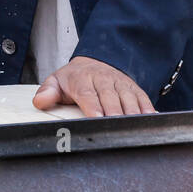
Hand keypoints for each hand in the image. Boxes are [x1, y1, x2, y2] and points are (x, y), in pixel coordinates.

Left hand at [33, 55, 156, 116]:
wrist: (94, 62)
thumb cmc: (74, 79)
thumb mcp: (56, 81)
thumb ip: (47, 92)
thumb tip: (40, 101)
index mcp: (82, 79)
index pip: (88, 94)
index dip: (93, 107)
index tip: (96, 119)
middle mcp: (104, 80)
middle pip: (111, 98)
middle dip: (114, 113)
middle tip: (116, 128)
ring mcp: (121, 84)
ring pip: (129, 99)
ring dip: (133, 114)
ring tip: (135, 129)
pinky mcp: (134, 88)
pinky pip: (143, 99)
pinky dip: (148, 110)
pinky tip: (152, 122)